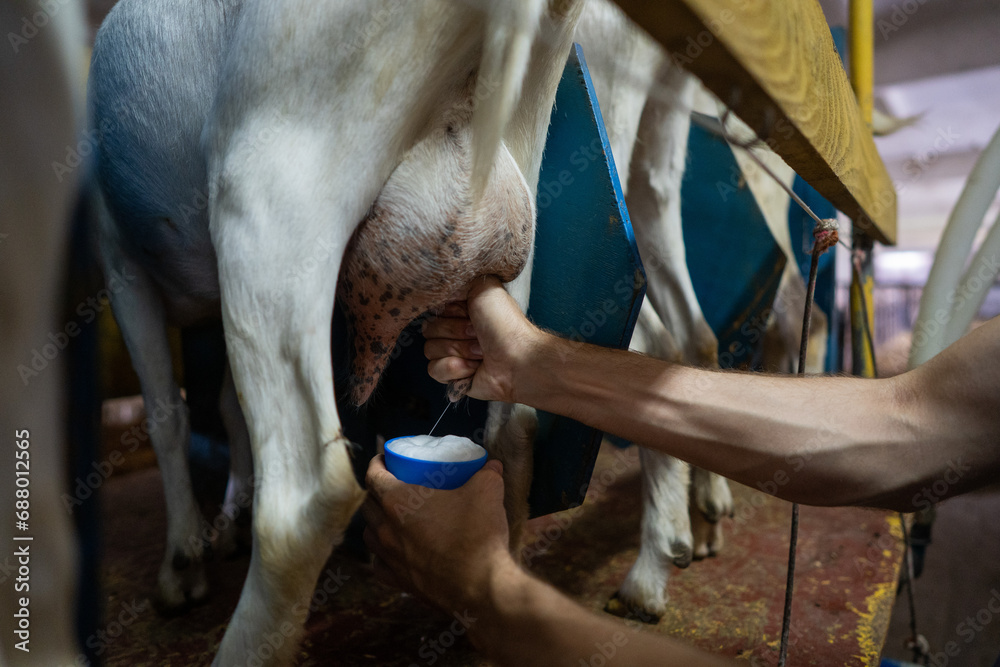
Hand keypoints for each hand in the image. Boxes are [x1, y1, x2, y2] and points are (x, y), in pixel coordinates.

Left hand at [361, 455, 514, 613]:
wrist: (480, 586)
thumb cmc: (477, 534)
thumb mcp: (487, 491)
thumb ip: (487, 473)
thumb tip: (492, 465)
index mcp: (398, 501)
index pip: (373, 476)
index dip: (377, 463)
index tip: (385, 459)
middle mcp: (387, 528)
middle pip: (368, 505)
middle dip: (376, 491)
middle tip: (393, 485)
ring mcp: (390, 557)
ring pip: (369, 534)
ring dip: (376, 522)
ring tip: (391, 517)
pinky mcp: (398, 581)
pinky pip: (379, 564)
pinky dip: (381, 554)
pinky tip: (394, 551)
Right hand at [423, 275, 539, 402]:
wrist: (517, 359)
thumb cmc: (504, 324)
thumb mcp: (484, 287)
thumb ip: (458, 281)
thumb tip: (441, 288)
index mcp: (461, 311)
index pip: (433, 310)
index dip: (450, 313)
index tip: (469, 313)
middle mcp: (455, 331)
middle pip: (429, 330)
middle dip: (455, 332)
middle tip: (478, 335)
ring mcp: (453, 354)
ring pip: (430, 350)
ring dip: (458, 350)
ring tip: (481, 352)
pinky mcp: (452, 376)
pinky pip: (434, 370)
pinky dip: (455, 368)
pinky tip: (473, 367)